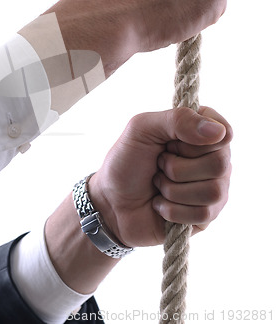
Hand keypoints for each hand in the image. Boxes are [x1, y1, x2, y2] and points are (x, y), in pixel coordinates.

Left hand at [89, 106, 232, 247]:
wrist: (111, 203)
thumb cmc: (126, 161)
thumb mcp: (142, 128)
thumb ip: (178, 119)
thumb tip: (219, 132)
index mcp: (201, 131)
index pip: (224, 131)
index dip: (196, 139)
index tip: (170, 142)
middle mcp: (214, 158)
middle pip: (219, 163)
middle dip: (176, 167)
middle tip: (158, 164)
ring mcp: (215, 187)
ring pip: (211, 191)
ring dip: (172, 190)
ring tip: (158, 185)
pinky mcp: (207, 216)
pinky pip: (203, 214)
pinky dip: (172, 210)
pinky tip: (160, 204)